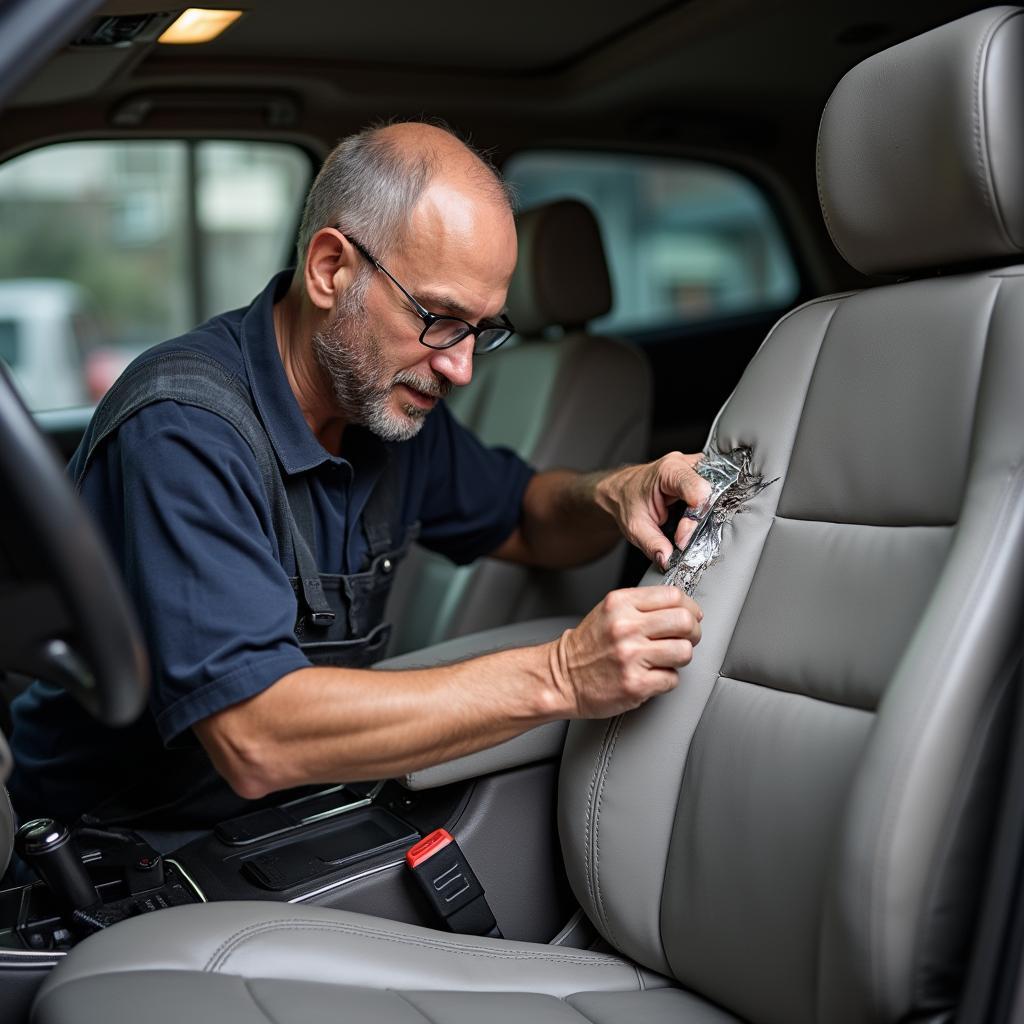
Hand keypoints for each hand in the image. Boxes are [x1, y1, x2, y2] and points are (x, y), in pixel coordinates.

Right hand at [547, 587, 702, 718]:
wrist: (561, 678)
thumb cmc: (588, 647)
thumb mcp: (609, 611)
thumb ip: (642, 605)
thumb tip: (684, 608)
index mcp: (620, 603)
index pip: (673, 596)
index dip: (689, 608)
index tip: (690, 616)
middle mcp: (625, 627)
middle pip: (685, 622)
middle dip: (693, 632)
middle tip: (686, 638)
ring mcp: (631, 656)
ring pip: (684, 651)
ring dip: (680, 657)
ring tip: (665, 659)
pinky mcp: (635, 684)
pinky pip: (672, 679)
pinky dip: (666, 680)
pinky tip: (651, 676)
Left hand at [595, 452, 711, 569]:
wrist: (622, 489)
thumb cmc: (628, 501)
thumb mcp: (635, 528)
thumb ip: (652, 544)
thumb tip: (668, 559)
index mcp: (668, 470)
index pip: (698, 491)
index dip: (693, 519)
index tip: (681, 538)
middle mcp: (685, 464)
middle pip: (712, 490)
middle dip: (702, 518)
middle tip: (684, 535)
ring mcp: (694, 468)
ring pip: (718, 490)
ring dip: (707, 513)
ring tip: (687, 527)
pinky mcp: (700, 475)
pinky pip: (715, 491)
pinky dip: (708, 509)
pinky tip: (695, 519)